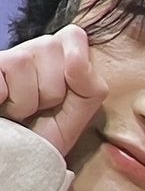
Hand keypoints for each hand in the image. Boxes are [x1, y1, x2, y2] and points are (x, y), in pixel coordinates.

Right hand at [0, 24, 107, 155]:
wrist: (22, 156)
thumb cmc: (48, 132)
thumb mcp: (80, 112)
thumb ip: (90, 85)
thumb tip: (76, 58)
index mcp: (62, 53)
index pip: (74, 34)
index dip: (76, 65)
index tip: (70, 92)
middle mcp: (34, 47)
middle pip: (52, 50)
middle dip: (52, 91)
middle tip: (41, 107)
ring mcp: (7, 57)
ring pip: (23, 62)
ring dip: (26, 100)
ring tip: (21, 111)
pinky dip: (5, 102)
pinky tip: (3, 108)